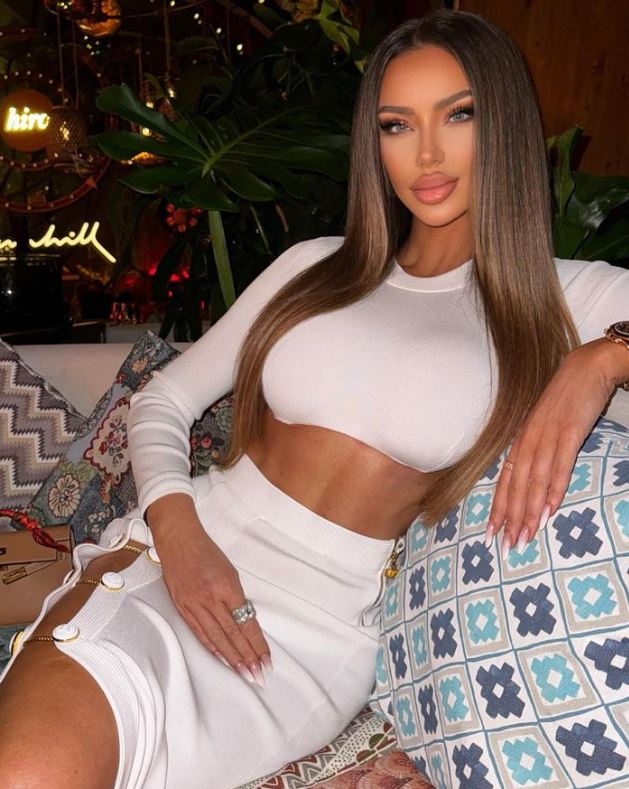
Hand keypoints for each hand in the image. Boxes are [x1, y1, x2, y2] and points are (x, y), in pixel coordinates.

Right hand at [153, 517, 270, 686]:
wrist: (178, 539)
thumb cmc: (207, 552)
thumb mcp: (230, 571)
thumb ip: (236, 597)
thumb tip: (245, 622)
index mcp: (227, 586)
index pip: (246, 622)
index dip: (257, 643)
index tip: (267, 658)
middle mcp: (210, 597)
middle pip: (232, 634)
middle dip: (247, 657)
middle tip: (259, 675)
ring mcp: (194, 604)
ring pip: (216, 638)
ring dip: (232, 658)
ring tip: (244, 673)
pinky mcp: (182, 607)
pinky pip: (199, 632)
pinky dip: (212, 648)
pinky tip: (222, 659)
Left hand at [485, 338, 621, 558]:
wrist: (585, 369)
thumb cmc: (564, 401)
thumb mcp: (543, 428)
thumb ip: (536, 452)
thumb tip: (530, 480)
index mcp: (520, 441)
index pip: (505, 481)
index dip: (497, 508)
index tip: (491, 533)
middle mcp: (528, 441)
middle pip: (515, 486)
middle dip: (510, 518)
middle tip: (507, 545)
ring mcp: (547, 437)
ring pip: (534, 481)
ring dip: (529, 511)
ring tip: (526, 536)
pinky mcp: (568, 433)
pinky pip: (559, 466)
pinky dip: (553, 489)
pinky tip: (550, 510)